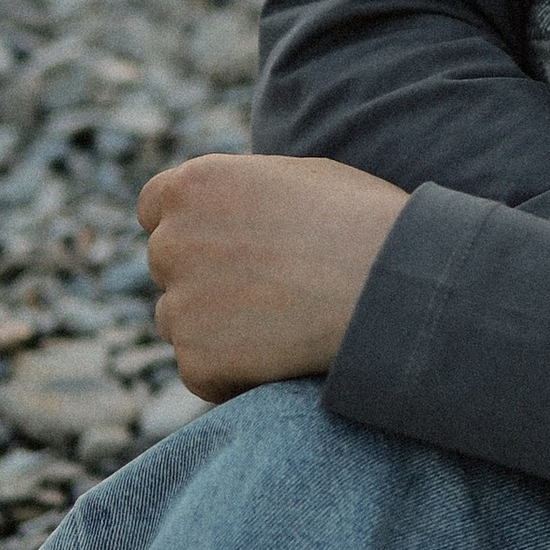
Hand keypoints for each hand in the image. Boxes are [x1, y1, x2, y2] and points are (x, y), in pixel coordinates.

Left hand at [138, 154, 407, 401]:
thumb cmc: (364, 223)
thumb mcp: (299, 177)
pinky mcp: (196, 359)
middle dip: (203, 276)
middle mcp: (173, 240)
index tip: (221, 245)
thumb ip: (244, 191)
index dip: (189, 226)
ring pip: (180, 320)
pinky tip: (284, 356)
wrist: (395, 286)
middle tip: (268, 289)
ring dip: (216, 325)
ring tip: (285, 323)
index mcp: (195, 185)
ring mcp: (180, 302)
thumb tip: (229, 211)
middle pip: (167, 264)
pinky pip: (201, 370)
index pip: (154, 207)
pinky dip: (232, 372)